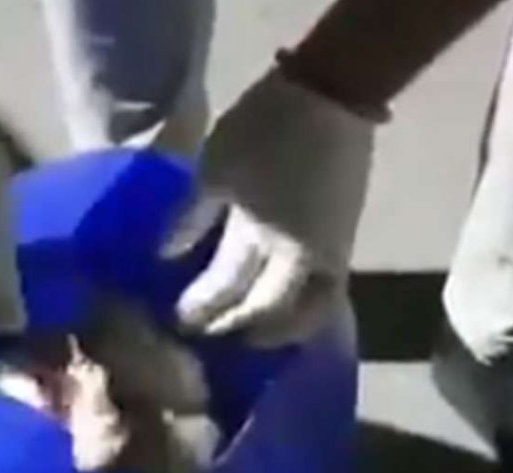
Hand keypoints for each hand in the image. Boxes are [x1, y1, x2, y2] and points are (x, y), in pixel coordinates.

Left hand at [163, 68, 375, 346]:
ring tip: (253, 338)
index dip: (199, 309)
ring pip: (308, 311)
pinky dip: (306, 309)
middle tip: (206, 335)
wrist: (330, 95)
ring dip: (280, 330)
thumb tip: (167, 257)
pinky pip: (327, 292)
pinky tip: (286, 310)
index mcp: (261, 236)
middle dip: (234, 325)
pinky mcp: (345, 242)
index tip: (176, 323)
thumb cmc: (264, 126)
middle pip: (265, 309)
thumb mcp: (216, 168)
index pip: (225, 288)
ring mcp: (328, 254)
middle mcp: (298, 258)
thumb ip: (192, 218)